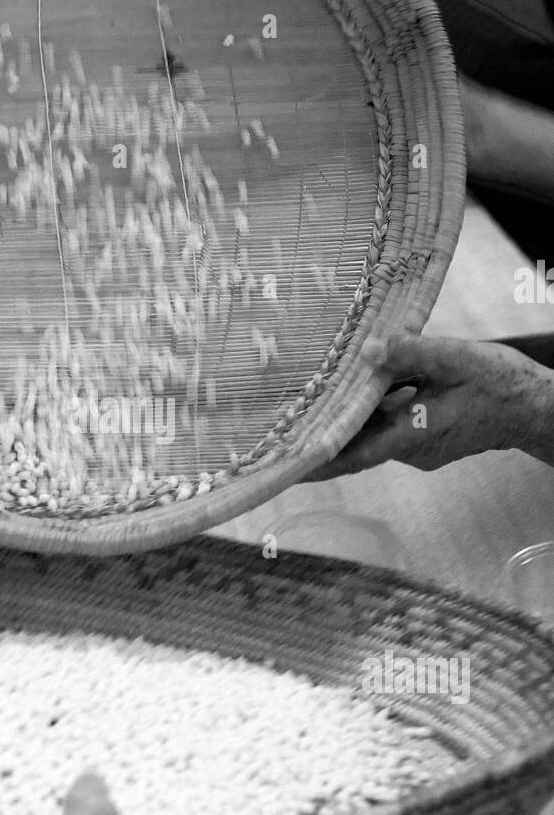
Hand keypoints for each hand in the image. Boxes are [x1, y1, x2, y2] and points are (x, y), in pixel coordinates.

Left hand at [309, 332, 553, 478]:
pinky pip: (392, 425)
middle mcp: (411, 449)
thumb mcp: (455, 359)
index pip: (353, 455)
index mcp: (412, 434)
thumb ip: (410, 353)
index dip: (318, 460)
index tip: (287, 464)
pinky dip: (374, 410)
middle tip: (286, 420)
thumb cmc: (500, 385)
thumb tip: (368, 350)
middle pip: (358, 441)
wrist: (536, 408)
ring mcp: (420, 447)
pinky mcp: (428, 438)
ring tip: (314, 396)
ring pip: (375, 431)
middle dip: (325, 431)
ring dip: (351, 416)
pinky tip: (362, 384)